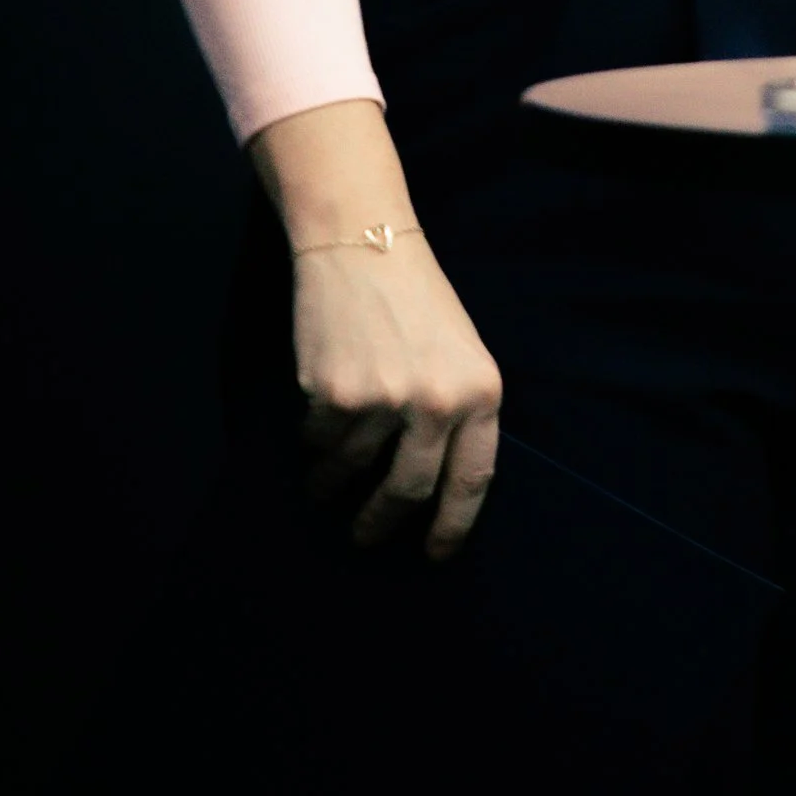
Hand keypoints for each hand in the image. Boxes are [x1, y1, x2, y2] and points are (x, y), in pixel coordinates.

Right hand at [293, 234, 502, 560]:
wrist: (363, 240)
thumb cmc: (416, 298)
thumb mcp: (462, 351)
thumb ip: (459, 412)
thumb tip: (434, 486)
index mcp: (481, 392)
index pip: (472, 481)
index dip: (452, 527)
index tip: (434, 554)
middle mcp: (437, 402)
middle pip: (409, 491)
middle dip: (383, 522)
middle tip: (366, 537)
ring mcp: (385, 401)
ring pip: (354, 470)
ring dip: (334, 486)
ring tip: (325, 487)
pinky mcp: (334, 396)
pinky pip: (320, 444)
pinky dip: (314, 447)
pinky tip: (316, 431)